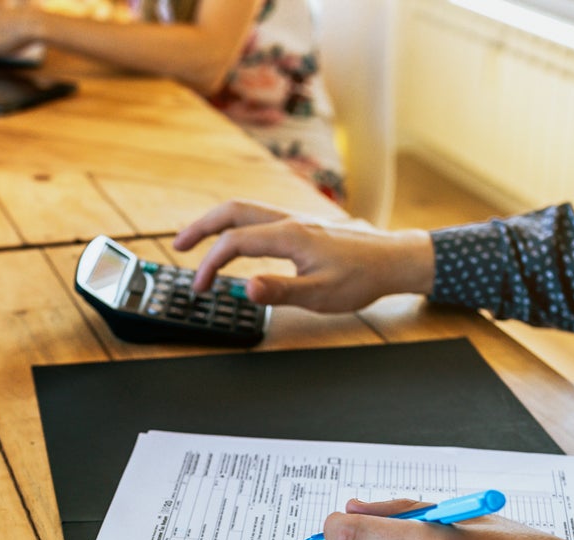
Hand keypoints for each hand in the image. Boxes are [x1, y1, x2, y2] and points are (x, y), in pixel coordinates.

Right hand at [172, 200, 434, 312]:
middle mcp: (289, 221)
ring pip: (246, 211)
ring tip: (198, 240)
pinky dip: (238, 225)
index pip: (235, 243)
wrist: (394, 260)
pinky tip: (238, 240)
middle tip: (179, 245)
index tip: (201, 287)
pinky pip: (261, 218)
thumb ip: (280, 291)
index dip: (211, 264)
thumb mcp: (321, 294)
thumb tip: (246, 288)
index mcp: (289, 235)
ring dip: (218, 222)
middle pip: (233, 212)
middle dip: (201, 226)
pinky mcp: (304, 227)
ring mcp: (296, 221)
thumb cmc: (362, 278)